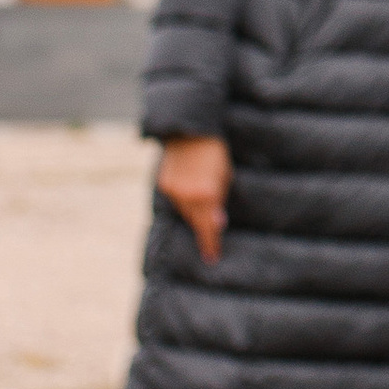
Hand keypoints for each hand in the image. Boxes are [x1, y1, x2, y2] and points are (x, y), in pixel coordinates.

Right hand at [157, 134, 230, 266]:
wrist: (191, 130)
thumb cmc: (215, 152)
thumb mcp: (225, 176)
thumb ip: (219, 200)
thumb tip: (217, 223)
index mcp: (206, 194)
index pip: (208, 228)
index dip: (210, 243)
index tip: (212, 258)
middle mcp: (187, 196)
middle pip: (195, 221)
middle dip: (203, 224)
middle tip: (211, 228)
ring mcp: (172, 190)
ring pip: (184, 211)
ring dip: (193, 210)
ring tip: (201, 199)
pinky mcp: (163, 184)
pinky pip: (174, 199)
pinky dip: (183, 199)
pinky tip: (189, 190)